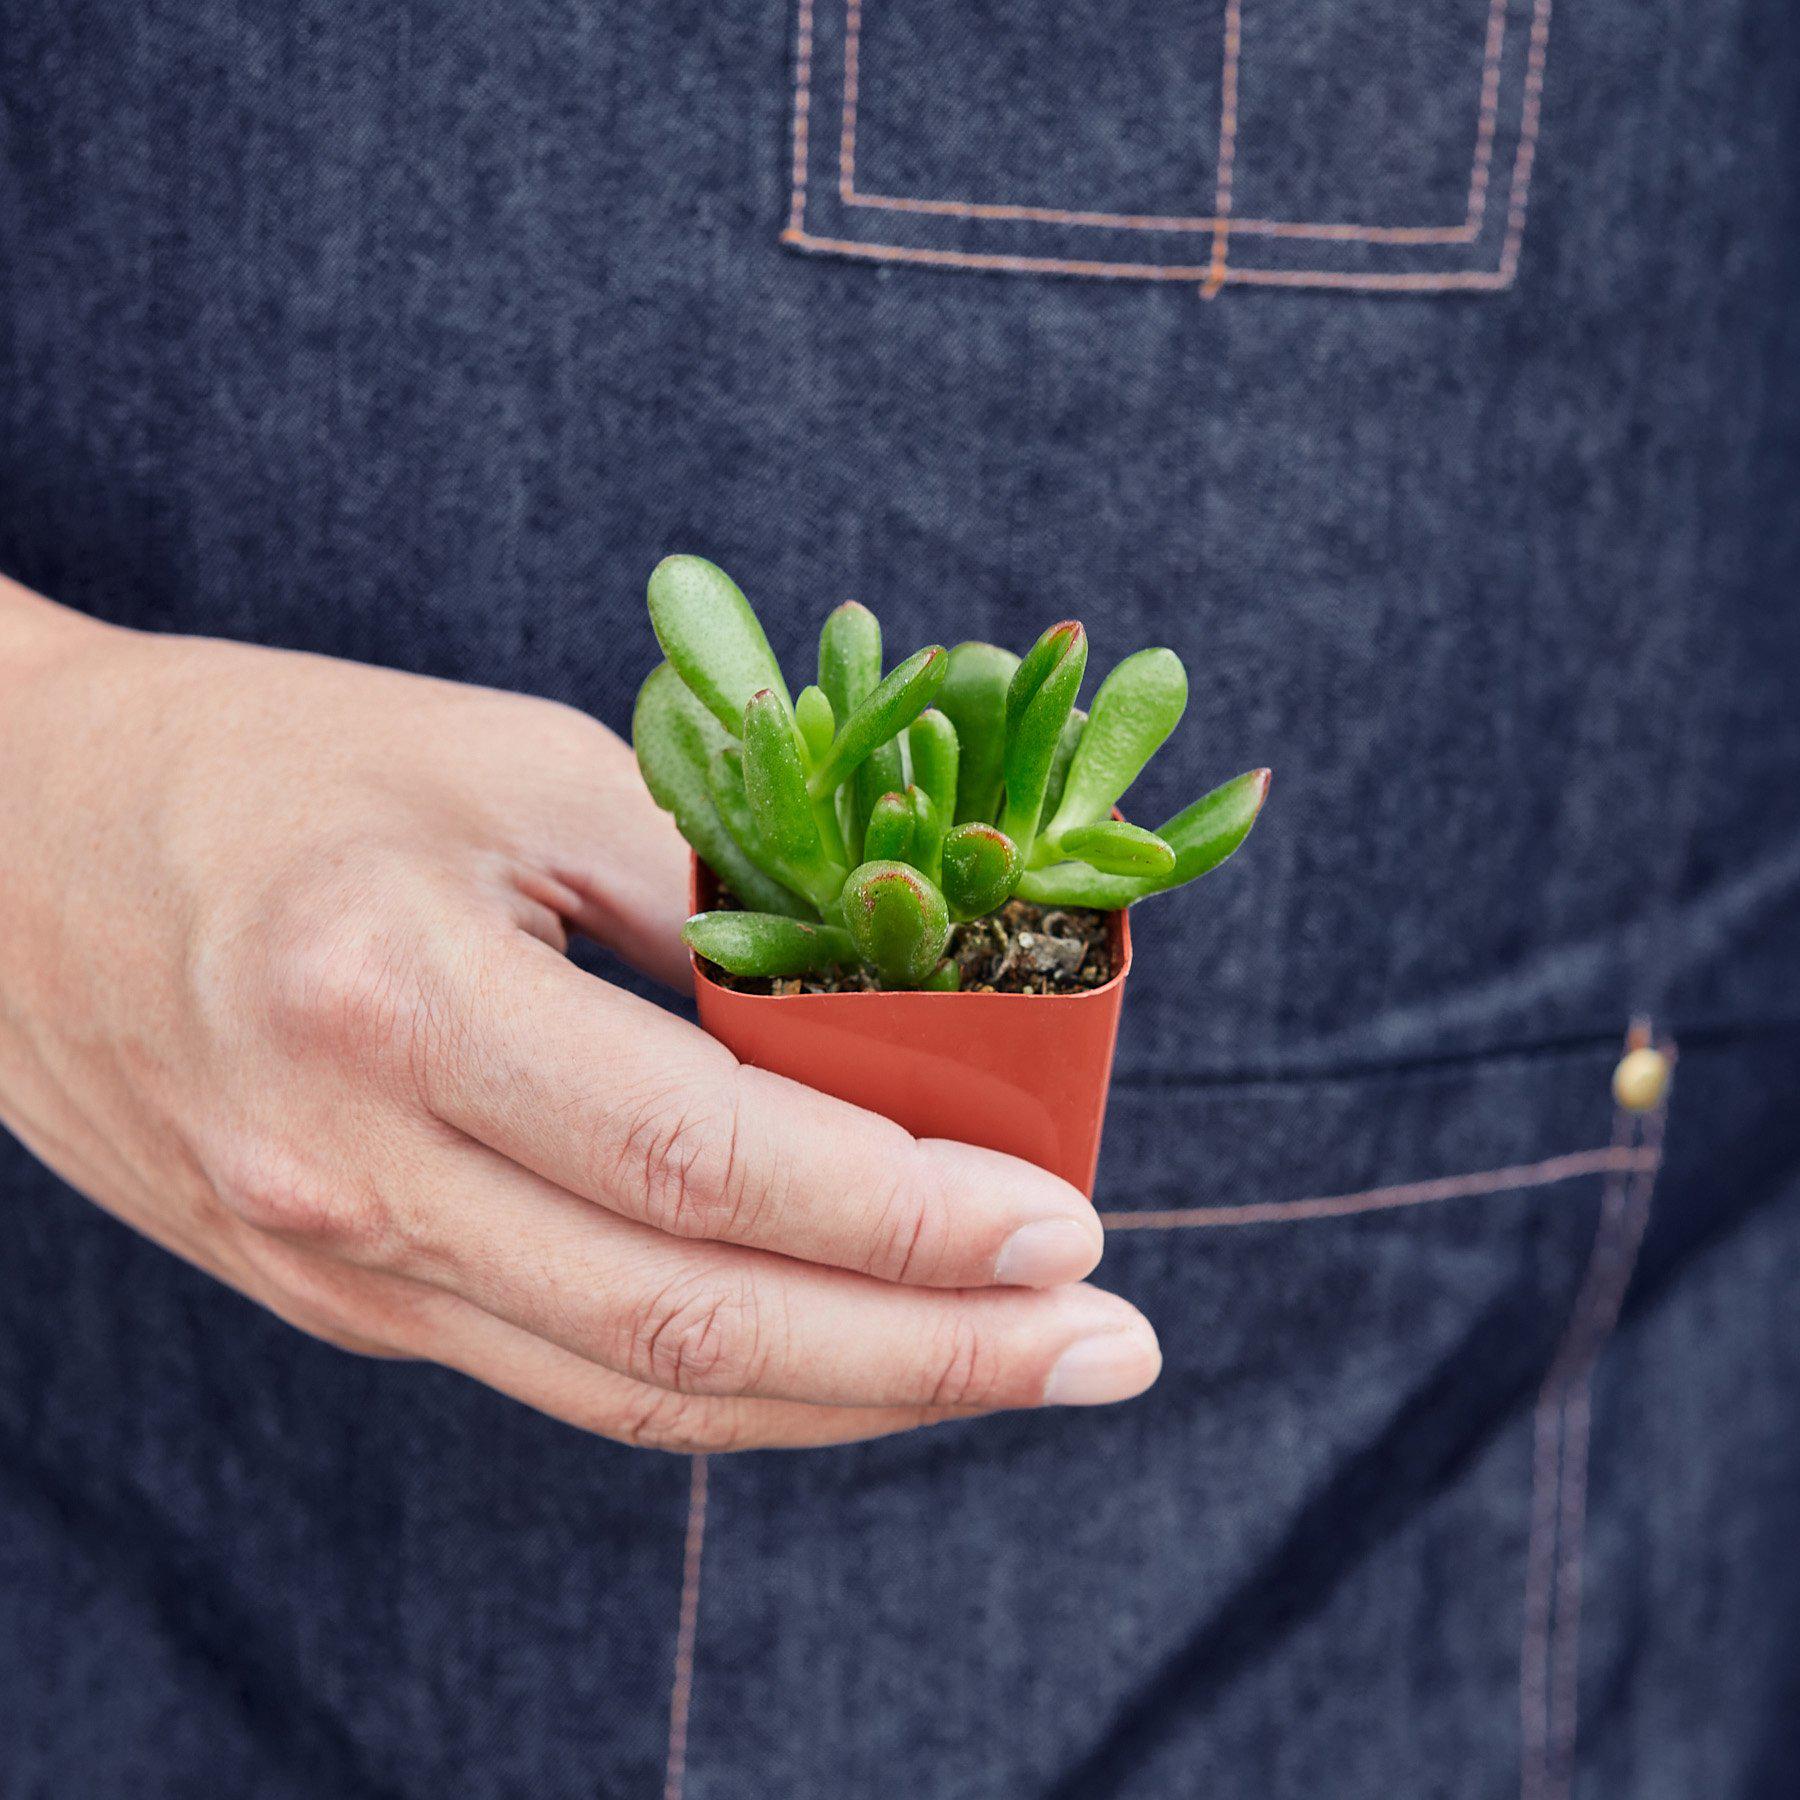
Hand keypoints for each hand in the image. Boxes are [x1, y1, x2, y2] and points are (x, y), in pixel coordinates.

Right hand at [0, 577, 1159, 1451]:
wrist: (7, 848)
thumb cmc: (273, 766)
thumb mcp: (504, 763)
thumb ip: (702, 889)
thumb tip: (895, 1005)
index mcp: (392, 1005)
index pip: (701, 1163)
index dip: (904, 1216)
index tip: (1066, 1225)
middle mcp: (354, 1176)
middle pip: (685, 1332)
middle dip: (930, 1357)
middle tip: (1110, 1346)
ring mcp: (336, 1263)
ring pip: (633, 1393)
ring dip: (853, 1397)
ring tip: (1021, 1372)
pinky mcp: (340, 1294)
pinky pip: (567, 1370)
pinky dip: (733, 1379)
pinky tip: (856, 1350)